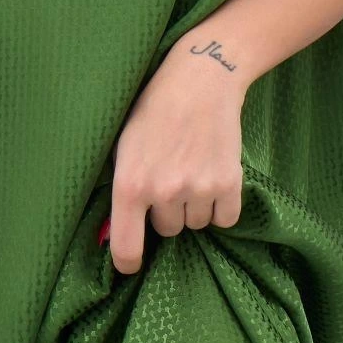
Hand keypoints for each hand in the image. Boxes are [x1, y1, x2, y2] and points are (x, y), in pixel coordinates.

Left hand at [104, 34, 245, 275]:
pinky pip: (225, 219)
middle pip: (167, 231)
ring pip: (196, 224)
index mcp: (130, 184)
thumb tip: (112, 234)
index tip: (132, 264)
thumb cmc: (152, 109)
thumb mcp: (123, 146)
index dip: (128, 263)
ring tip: (192, 167)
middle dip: (167, 210)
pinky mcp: (229, 183)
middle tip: (170, 175)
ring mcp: (198, 188)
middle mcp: (163, 192)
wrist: (199, 78)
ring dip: (194, 205)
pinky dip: (221, 205)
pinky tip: (213, 175)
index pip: (126, 249)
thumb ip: (121, 189)